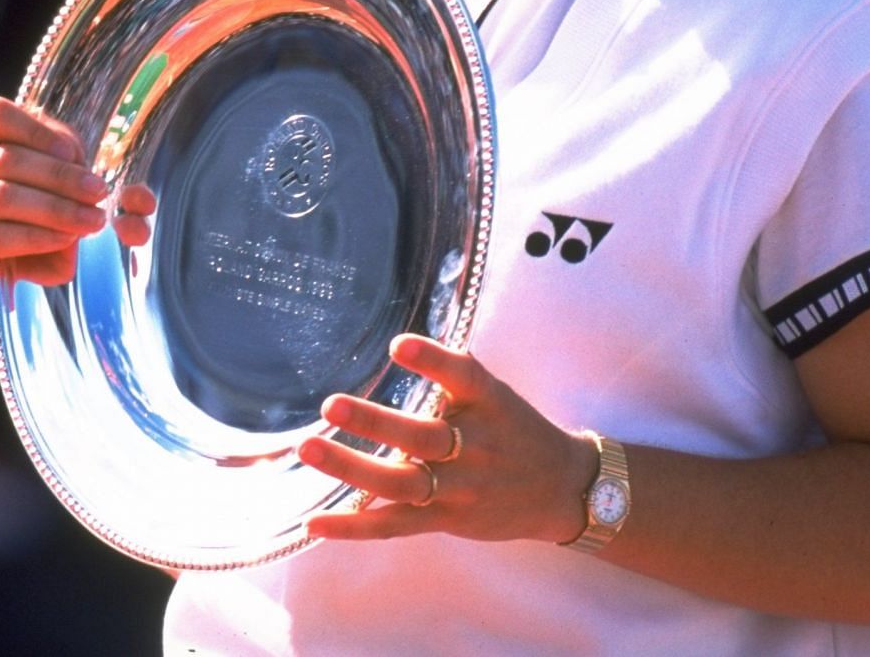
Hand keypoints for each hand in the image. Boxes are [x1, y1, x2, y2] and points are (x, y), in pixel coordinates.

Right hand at [0, 97, 155, 333]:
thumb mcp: (59, 198)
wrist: (8, 305)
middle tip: (100, 194)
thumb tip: (134, 195)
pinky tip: (64, 242)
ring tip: (92, 222)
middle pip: (3, 158)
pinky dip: (35, 236)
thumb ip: (81, 178)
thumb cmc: (36, 241)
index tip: (79, 155)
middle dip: (61, 177)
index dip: (41, 131)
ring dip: (54, 208)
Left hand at [299, 334, 596, 544]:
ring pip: (401, 482)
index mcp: (488, 403)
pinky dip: (355, 526)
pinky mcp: (446, 520)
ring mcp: (459, 488)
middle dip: (375, 422)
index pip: (463, 376)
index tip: (400, 345)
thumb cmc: (514, 430)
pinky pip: (396, 525)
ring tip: (308, 449)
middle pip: (422, 437)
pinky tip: (316, 523)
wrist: (560, 489)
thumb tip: (398, 342)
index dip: (433, 360)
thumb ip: (452, 374)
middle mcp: (474, 446)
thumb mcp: (495, 394)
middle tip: (330, 404)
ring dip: (351, 467)